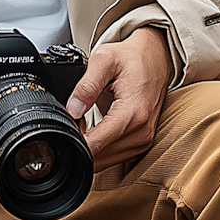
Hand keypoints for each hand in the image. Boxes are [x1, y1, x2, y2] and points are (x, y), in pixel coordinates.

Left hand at [66, 29, 172, 171]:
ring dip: (90, 148)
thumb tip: (72, 110)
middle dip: (80, 145)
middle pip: (100, 157)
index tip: (64, 131)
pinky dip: (101, 148)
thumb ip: (86, 86)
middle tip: (73, 122)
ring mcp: (144, 140)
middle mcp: (142, 132)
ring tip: (85, 122)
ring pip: (106, 161)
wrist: (156, 58)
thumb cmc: (133, 58)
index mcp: (133, 113)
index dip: (75, 141)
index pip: (97, 144)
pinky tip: (96, 129)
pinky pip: (115, 156)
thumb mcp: (105, 59)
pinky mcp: (142, 143)